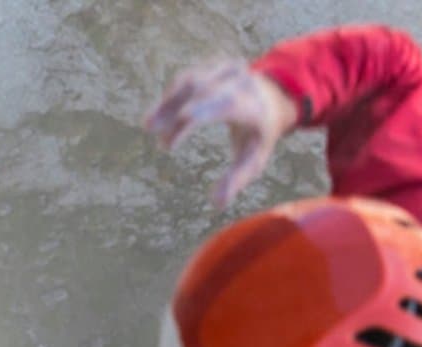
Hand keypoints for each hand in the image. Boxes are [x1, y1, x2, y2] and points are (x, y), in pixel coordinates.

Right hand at [144, 60, 295, 208]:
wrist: (272, 98)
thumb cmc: (259, 135)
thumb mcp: (254, 158)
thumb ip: (237, 179)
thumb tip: (218, 204)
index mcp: (252, 104)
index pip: (225, 104)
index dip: (200, 114)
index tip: (176, 132)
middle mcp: (239, 81)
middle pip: (202, 93)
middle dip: (176, 115)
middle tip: (160, 142)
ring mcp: (222, 71)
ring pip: (189, 83)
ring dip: (167, 106)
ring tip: (149, 126)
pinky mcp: (209, 68)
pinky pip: (185, 82)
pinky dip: (169, 100)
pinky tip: (157, 118)